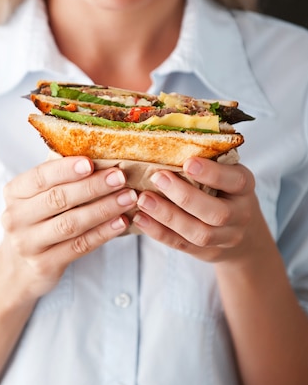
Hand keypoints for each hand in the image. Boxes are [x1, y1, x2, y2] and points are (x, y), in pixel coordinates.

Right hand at [0, 156, 137, 301]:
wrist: (19, 267)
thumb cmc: (37, 220)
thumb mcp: (37, 197)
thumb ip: (59, 179)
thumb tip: (101, 156)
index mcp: (14, 193)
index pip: (40, 177)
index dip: (65, 169)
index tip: (90, 162)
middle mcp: (16, 218)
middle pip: (58, 199)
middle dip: (92, 187)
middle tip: (120, 178)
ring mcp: (28, 244)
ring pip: (71, 224)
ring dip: (103, 209)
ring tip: (128, 198)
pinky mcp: (44, 265)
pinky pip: (79, 246)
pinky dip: (103, 233)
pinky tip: (121, 222)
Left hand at [133, 157, 262, 264]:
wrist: (244, 234)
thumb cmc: (226, 191)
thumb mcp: (227, 173)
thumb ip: (208, 159)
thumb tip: (170, 131)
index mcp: (244, 187)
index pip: (235, 181)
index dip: (213, 173)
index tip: (188, 162)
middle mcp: (240, 214)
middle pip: (216, 213)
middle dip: (185, 196)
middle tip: (158, 178)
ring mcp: (225, 237)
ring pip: (199, 233)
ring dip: (168, 216)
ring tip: (143, 200)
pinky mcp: (207, 253)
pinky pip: (182, 245)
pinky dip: (159, 232)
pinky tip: (140, 218)